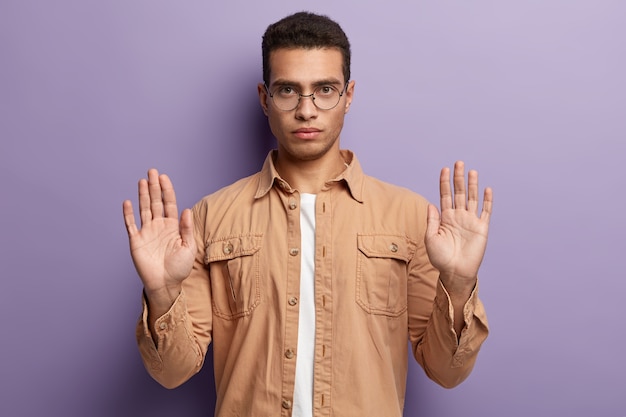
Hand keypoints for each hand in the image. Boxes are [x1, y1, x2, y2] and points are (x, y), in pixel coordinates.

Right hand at [123, 169, 195, 304]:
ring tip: (142, 181)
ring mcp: (147, 232)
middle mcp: (159, 226)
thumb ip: (186, 229)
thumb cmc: (179, 268)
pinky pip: (131, 225)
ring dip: (143, 195)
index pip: (169, 203)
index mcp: (172, 226)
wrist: (165, 284)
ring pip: (144, 209)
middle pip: (155, 202)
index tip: (164, 177)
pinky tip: (128, 202)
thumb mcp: (188, 247)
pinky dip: (128, 214)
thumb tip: (187, 210)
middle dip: (154, 187)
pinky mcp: (136, 241)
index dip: (166, 190)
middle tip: (152, 171)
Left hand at [425, 161, 492, 293]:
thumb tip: (431, 204)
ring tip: (471, 171)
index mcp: (445, 218)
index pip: (445, 195)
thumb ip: (432, 221)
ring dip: (472, 185)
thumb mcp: (430, 238)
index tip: (444, 169)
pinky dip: (487, 200)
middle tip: (459, 162)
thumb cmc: (440, 258)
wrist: (454, 272)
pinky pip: (485, 212)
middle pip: (459, 192)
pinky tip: (487, 189)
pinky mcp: (481, 228)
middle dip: (458, 178)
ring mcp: (470, 221)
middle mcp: (458, 216)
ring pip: (472, 198)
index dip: (444, 182)